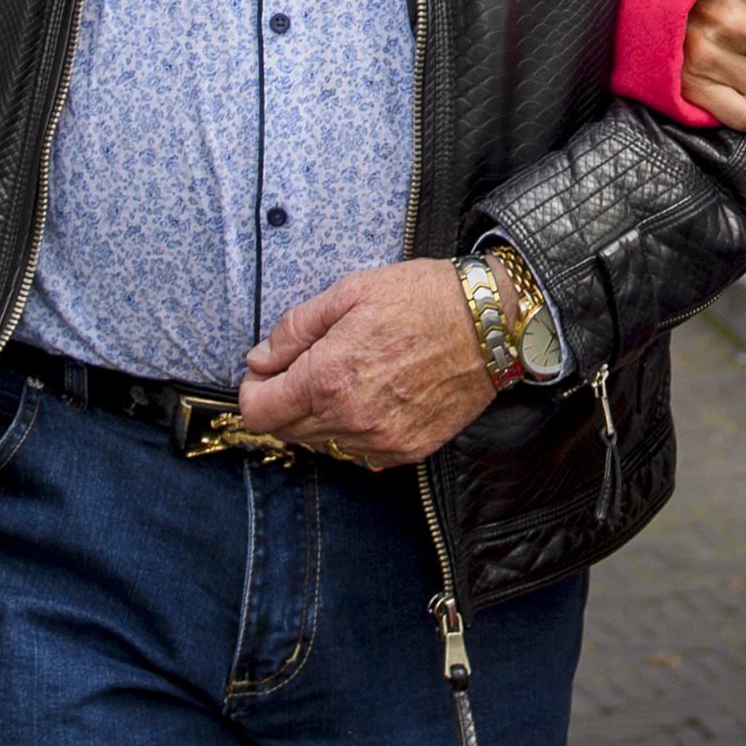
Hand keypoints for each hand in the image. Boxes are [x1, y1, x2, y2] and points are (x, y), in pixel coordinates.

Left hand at [235, 258, 504, 467]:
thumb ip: (295, 328)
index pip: (258, 412)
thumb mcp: (349, 292)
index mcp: (327, 378)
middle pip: (285, 431)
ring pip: (321, 445)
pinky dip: (354, 431)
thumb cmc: (423, 299)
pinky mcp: (407, 451)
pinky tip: (371, 398)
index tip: (265, 372)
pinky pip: (359, 454)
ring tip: (345, 379)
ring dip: (318, 418)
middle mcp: (350, 419)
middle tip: (304, 368)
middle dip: (283, 401)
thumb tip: (259, 359)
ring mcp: (380, 441)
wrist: (492, 324)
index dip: (253, 390)